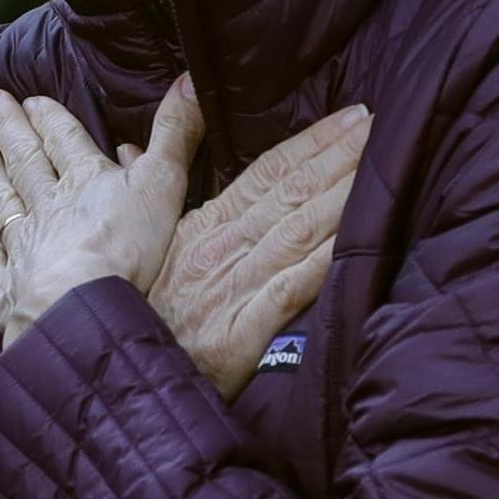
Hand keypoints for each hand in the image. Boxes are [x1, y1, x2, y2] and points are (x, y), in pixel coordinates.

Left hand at [0, 78, 204, 347]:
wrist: (78, 311)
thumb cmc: (125, 247)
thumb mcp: (162, 183)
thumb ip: (174, 134)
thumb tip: (189, 78)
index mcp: (85, 180)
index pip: (64, 140)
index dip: (50, 118)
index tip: (30, 99)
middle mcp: (48, 206)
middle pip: (26, 160)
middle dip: (9, 129)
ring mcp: (24, 246)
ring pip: (2, 198)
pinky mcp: (11, 287)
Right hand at [132, 103, 368, 401]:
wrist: (121, 381)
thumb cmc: (141, 317)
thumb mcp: (144, 252)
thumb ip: (148, 196)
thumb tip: (132, 148)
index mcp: (202, 227)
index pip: (265, 172)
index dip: (310, 142)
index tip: (350, 117)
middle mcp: (220, 249)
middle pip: (289, 191)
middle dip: (337, 154)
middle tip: (378, 123)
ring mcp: (232, 289)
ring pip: (296, 229)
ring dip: (340, 193)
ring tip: (377, 163)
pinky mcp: (241, 333)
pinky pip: (291, 288)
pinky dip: (324, 258)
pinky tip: (356, 236)